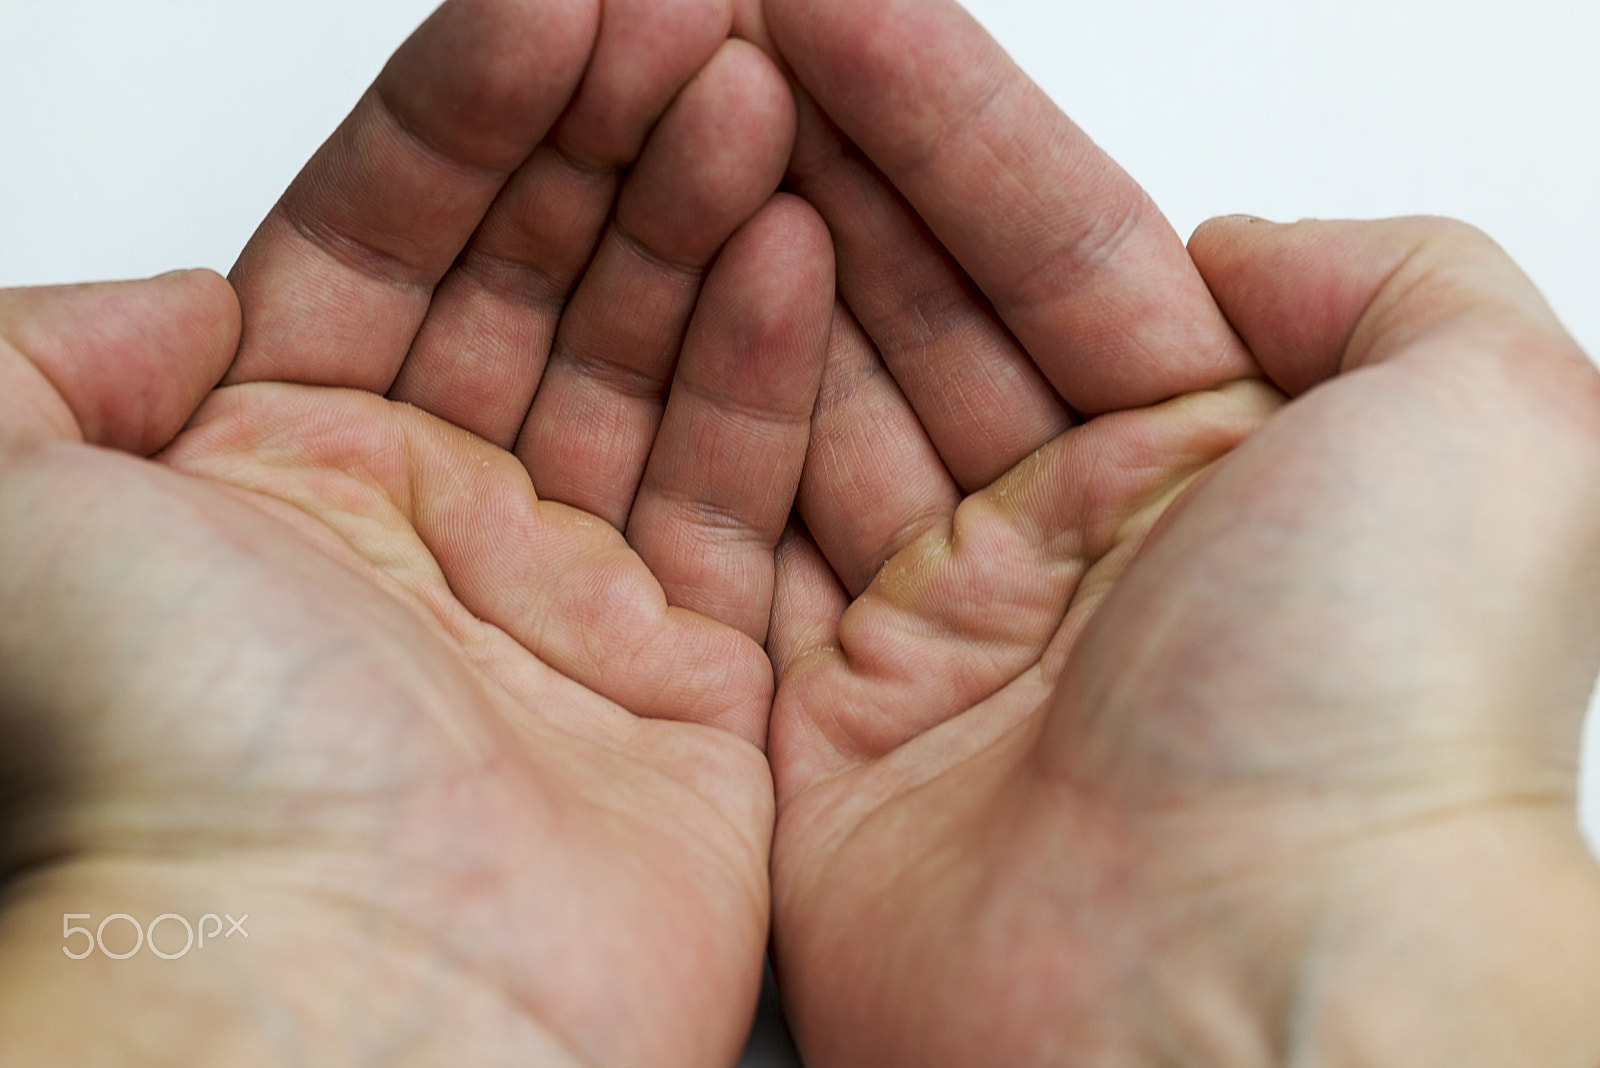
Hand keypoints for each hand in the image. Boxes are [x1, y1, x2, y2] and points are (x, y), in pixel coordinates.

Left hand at [0, 2, 831, 1064]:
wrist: (332, 1001)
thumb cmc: (165, 771)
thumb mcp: (11, 507)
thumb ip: (49, 359)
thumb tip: (185, 298)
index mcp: (267, 479)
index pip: (384, 242)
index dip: (468, 116)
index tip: (554, 12)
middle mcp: (418, 531)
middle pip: (532, 283)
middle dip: (606, 139)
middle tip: (685, 23)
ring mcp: (561, 600)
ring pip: (645, 366)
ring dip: (700, 224)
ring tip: (752, 98)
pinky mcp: (685, 681)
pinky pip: (732, 491)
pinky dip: (766, 368)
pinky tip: (790, 250)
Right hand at [761, 0, 1599, 1063]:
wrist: (1233, 990)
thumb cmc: (1372, 715)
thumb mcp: (1495, 420)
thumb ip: (1388, 286)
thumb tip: (1234, 250)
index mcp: (1224, 465)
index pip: (1057, 244)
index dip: (948, 116)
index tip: (841, 11)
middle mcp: (1081, 545)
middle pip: (924, 306)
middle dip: (825, 160)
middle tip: (727, 31)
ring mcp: (946, 634)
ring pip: (826, 403)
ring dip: (753, 259)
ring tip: (677, 116)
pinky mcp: (830, 726)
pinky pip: (751, 540)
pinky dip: (712, 419)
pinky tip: (670, 290)